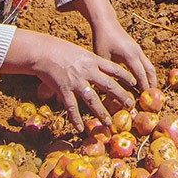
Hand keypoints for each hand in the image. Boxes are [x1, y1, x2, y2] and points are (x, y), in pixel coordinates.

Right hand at [3, 30, 135, 129]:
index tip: (135, 83)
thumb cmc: (59, 49)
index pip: (114, 69)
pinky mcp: (64, 89)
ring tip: (108, 123)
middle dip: (121, 96)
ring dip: (101, 112)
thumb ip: (88, 63)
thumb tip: (96, 71)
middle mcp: (87, 71)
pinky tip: (80, 128)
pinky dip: (76, 119)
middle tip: (130, 105)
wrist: (42, 51)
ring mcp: (76, 81)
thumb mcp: (79, 52)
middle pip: (109, 85)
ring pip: (92, 99)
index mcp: (92, 60)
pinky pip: (72, 107)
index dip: (126, 76)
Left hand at [68, 0, 157, 91]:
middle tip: (151, 99)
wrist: (106, 22)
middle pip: (150, 71)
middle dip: (152, 85)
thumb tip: (109, 91)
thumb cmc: (102, 39)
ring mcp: (138, 50)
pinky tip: (141, 81)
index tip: (144, 100)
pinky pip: (145, 63)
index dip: (143, 88)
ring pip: (149, 66)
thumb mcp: (102, 58)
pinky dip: (146, 73)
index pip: (140, 75)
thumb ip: (107, 73)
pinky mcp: (136, 49)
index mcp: (130, 55)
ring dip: (151, 79)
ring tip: (149, 92)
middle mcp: (138, 53)